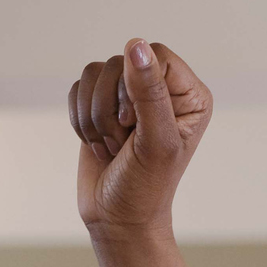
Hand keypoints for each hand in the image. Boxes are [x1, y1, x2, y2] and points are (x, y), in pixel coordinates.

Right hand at [68, 40, 211, 238]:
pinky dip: (81, 120)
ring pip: (94, 73)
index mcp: (189, 95)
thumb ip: (150, 93)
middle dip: (113, 107)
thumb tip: (136, 46)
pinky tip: (99, 145)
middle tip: (126, 143)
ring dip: (96, 118)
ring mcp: (129, 96)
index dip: (137, 85)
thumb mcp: (155, 141)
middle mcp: (162, 89)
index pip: (154, 54)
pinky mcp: (100, 104)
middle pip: (121, 61)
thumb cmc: (146, 188)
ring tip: (114, 148)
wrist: (118, 219)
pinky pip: (77, 89)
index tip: (135, 123)